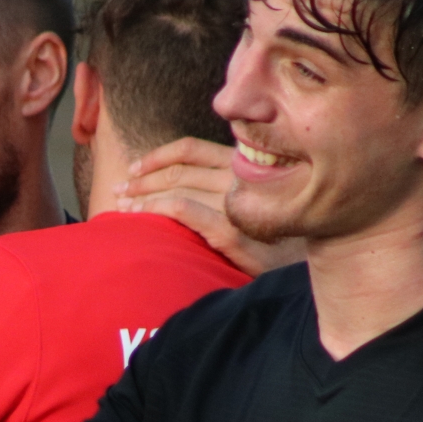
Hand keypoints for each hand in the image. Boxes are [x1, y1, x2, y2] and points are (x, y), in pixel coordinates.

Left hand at [116, 137, 305, 277]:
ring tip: (122, 207)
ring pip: (176, 188)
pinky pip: (183, 210)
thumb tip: (187, 184)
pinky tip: (140, 218)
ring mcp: (237, 202)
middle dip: (143, 179)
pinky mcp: (231, 230)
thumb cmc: (278, 238)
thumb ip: (229, 187)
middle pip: (179, 170)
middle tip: (119, 191)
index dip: (158, 156)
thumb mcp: (256, 203)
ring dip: (143, 196)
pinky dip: (156, 210)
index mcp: (245, 165)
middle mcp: (241, 177)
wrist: (302, 272)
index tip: (134, 168)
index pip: (192, 149)